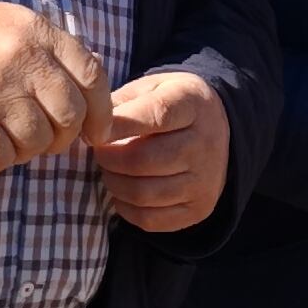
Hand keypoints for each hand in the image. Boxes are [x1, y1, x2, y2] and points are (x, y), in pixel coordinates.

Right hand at [0, 0, 105, 177]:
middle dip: (59, 139)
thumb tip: (83, 90)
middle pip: (70, 116)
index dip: (99, 111)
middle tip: (34, 141)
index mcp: (32, 29)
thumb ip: (39, 50)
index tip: (95, 132)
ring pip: (36, 143)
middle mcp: (20, 57)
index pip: (91, 75)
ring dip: (19, 151)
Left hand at [98, 68, 229, 232]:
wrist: (217, 132)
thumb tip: (90, 126)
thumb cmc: (173, 106)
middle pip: (143, 160)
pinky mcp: (199, 209)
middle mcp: (205, 144)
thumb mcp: (153, 87)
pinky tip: (123, 192)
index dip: (120, 126)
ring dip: (114, 184)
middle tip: (99, 153)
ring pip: (143, 193)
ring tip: (110, 171)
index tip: (94, 132)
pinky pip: (150, 219)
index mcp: (193, 105)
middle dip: (109, 159)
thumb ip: (123, 101)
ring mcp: (205, 181)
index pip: (156, 115)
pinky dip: (126, 208)